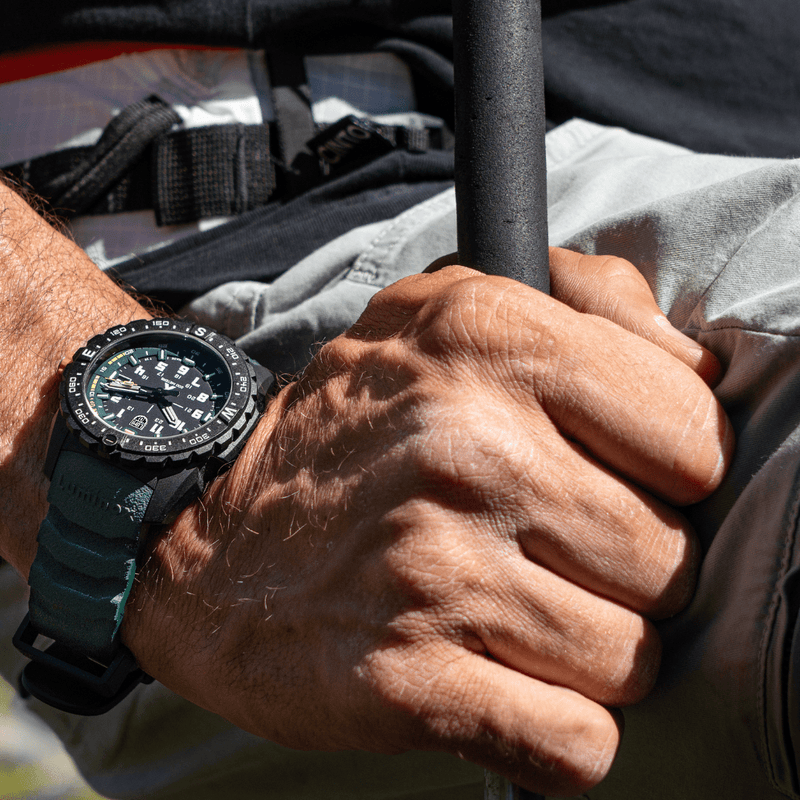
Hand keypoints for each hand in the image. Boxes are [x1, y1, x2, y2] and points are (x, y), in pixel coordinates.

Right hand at [123, 249, 731, 795]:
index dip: (674, 473)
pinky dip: (557, 730)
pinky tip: (504, 681)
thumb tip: (699, 366)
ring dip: (589, 650)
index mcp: (491, 342)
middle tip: (549, 550)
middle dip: (625, 570)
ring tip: (514, 610)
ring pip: (632, 660)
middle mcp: (465, 449)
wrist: (207, 537)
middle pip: (668, 560)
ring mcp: (435, 570)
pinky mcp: (407, 682)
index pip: (695, 439)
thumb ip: (590, 301)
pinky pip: (575, 746)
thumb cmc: (352, 426)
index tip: (620, 480)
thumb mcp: (452, 306)